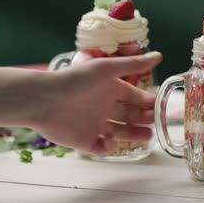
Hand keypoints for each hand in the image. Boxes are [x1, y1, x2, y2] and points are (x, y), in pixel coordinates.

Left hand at [32, 51, 161, 154]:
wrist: (44, 99)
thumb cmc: (74, 80)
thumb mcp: (105, 68)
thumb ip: (132, 64)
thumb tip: (158, 56)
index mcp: (109, 89)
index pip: (133, 97)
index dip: (146, 101)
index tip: (159, 105)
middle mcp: (103, 107)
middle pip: (129, 115)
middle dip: (144, 119)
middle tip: (156, 121)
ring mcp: (94, 124)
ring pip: (120, 132)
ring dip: (133, 134)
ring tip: (147, 136)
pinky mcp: (84, 140)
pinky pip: (101, 146)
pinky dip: (108, 146)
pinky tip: (112, 140)